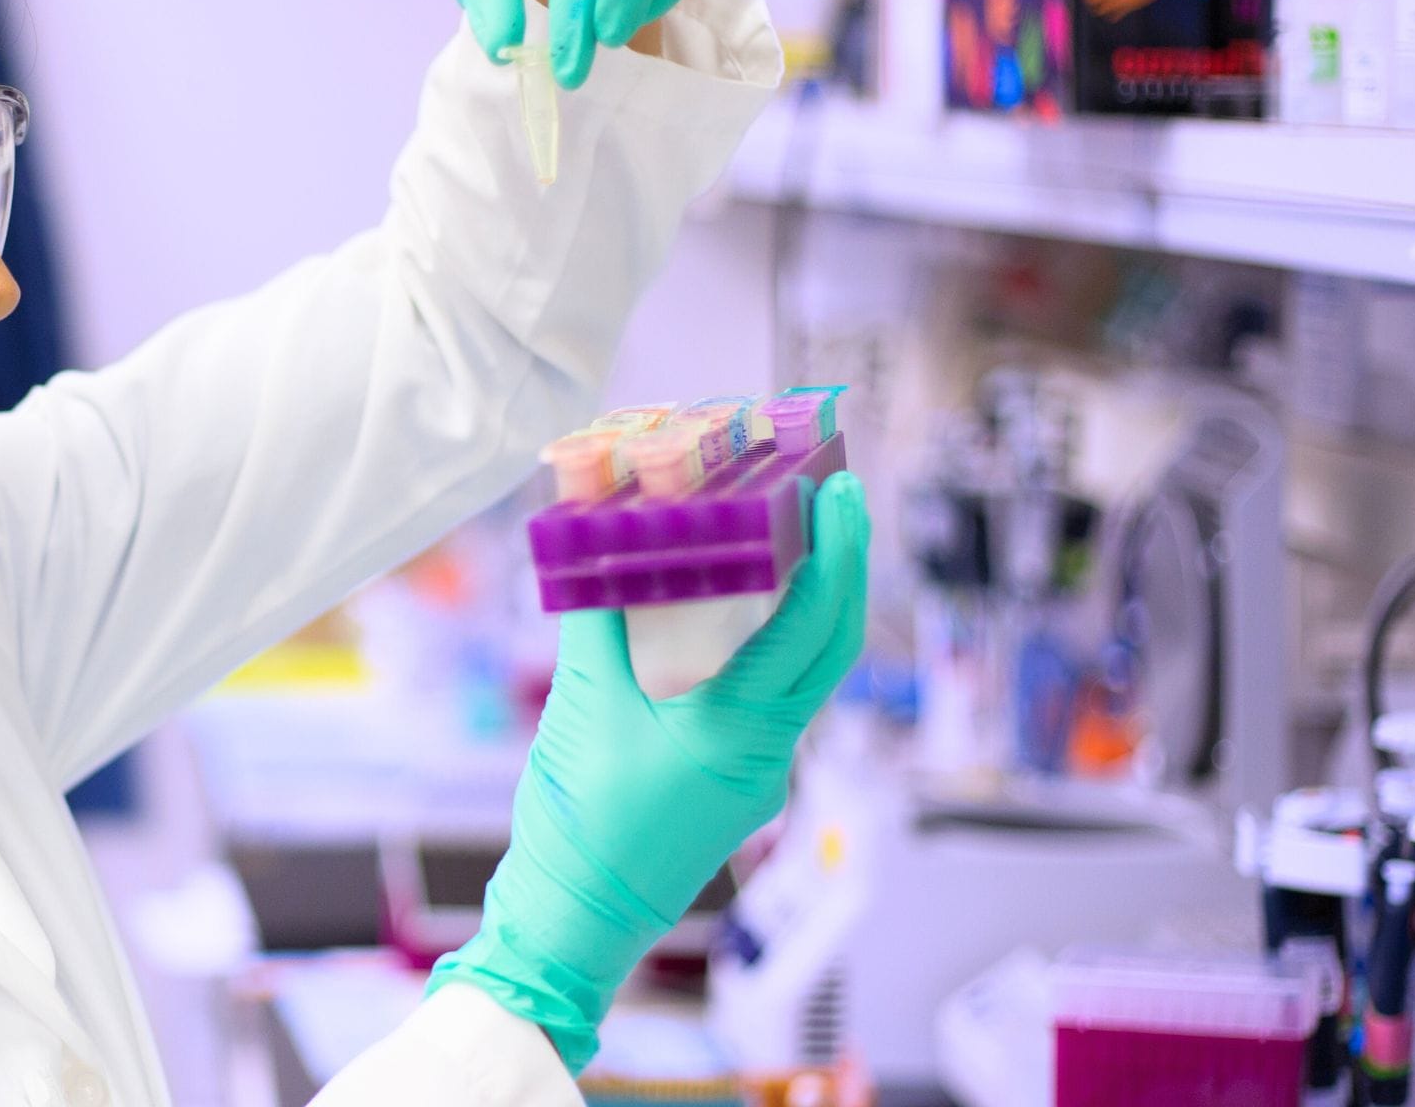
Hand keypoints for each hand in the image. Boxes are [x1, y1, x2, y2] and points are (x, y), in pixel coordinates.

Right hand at [429, 473, 868, 1071]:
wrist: (572, 919)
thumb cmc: (578, 823)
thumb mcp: (581, 706)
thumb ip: (593, 617)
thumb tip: (588, 538)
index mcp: (743, 732)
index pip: (815, 629)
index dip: (832, 554)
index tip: (837, 493)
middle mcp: (768, 753)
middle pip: (832, 647)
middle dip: (843, 567)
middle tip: (838, 497)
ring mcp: (757, 773)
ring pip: (806, 674)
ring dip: (812, 605)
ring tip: (799, 540)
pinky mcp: (733, 783)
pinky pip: (770, 699)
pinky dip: (771, 644)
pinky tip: (742, 613)